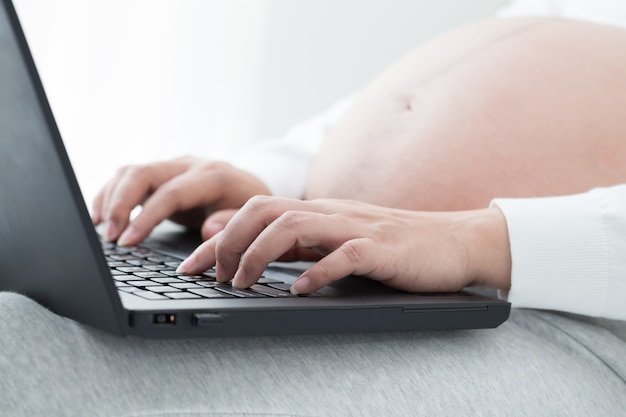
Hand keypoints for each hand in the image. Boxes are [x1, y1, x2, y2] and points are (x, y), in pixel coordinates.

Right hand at [92, 156, 269, 245]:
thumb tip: (208, 229)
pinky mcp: (161, 174)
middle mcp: (188, 165)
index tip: (127, 241)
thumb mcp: (251, 218)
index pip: (171, 193)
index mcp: (212, 176)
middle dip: (119, 204)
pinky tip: (99, 215)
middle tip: (109, 237)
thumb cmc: (250, 206)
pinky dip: (110, 194)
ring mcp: (172, 166)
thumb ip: (231, 224)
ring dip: (110, 198)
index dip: (146, 217)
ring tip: (100, 229)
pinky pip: (128, 177)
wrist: (251, 186)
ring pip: (131, 172)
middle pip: (143, 173)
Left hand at [178, 196, 511, 293]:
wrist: (452, 240)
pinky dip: (318, 272)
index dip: (218, 238)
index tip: (191, 266)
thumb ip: (297, 242)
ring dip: (260, 254)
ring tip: (243, 281)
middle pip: (264, 211)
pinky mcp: (381, 248)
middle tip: (213, 276)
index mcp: (318, 212)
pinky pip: (344, 255)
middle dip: (229, 241)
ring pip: (295, 226)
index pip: (255, 213)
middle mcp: (330, 213)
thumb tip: (251, 250)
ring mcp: (356, 227)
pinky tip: (300, 291)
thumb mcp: (337, 241)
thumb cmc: (393, 247)